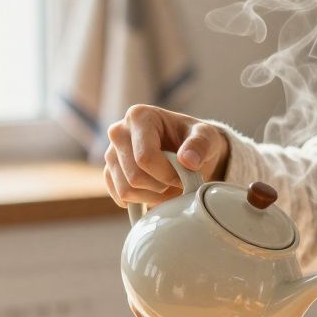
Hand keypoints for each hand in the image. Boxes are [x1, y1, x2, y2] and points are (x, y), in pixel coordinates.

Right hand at [103, 104, 230, 207]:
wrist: (186, 150)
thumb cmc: (194, 140)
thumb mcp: (207, 137)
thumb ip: (201, 145)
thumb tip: (188, 160)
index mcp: (139, 116)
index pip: (145, 158)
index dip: (167, 174)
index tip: (184, 175)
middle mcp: (118, 131)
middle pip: (134, 177)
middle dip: (161, 187)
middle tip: (177, 182)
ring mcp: (110, 153)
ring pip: (125, 190)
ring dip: (152, 196)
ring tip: (167, 185)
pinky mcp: (109, 172)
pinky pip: (119, 197)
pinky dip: (140, 200)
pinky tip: (154, 191)